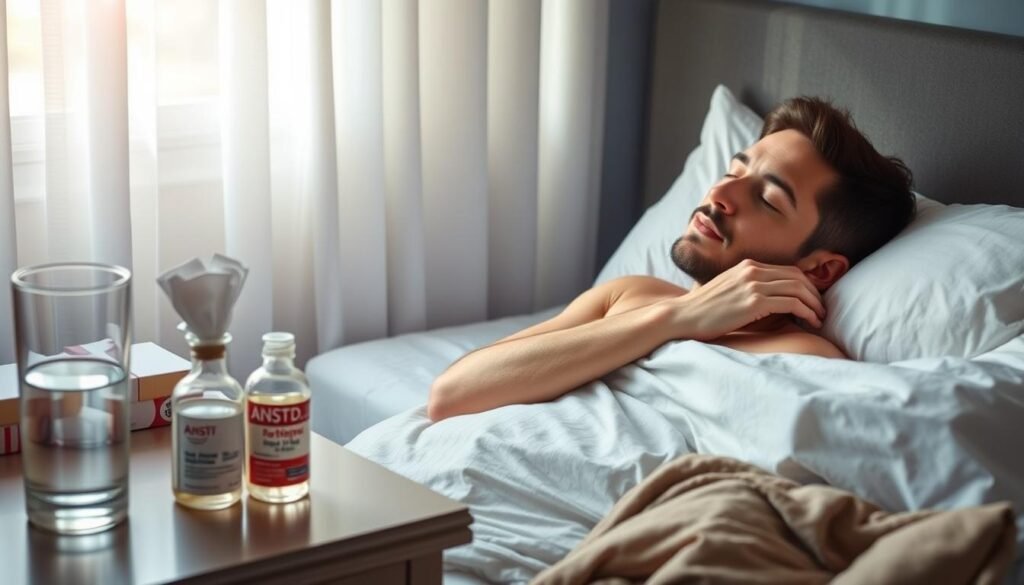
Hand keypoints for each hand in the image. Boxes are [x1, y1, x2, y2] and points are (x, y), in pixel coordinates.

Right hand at [667, 259, 825, 340]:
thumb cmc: (703, 310)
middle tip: (822, 310)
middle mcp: (752, 271)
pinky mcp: (754, 301)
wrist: (682, 316)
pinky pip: (792, 303)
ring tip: (820, 318)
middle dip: (815, 294)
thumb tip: (770, 301)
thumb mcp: (728, 291)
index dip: (807, 285)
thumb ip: (748, 289)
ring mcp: (753, 284)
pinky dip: (807, 312)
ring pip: (799, 288)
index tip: (813, 300)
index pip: (788, 270)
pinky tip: (810, 322)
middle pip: (798, 276)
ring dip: (815, 304)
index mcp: (747, 266)